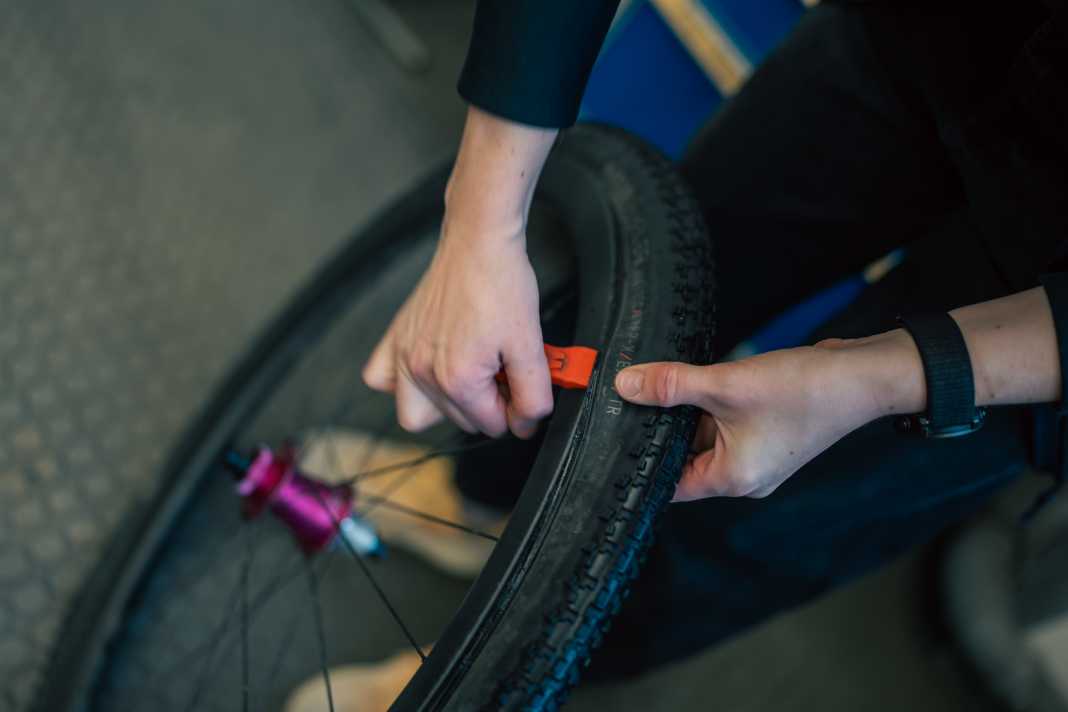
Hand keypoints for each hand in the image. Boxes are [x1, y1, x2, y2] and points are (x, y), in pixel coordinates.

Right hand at [363, 224, 552, 438]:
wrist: (478, 243)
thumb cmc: (502, 285)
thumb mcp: (530, 344)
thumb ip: (533, 395)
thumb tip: (525, 425)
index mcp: (459, 379)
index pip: (493, 425)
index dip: (516, 409)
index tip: (522, 384)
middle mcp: (423, 372)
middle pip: (461, 422)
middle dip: (487, 404)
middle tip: (503, 370)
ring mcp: (404, 356)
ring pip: (418, 414)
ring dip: (448, 404)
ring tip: (470, 376)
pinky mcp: (396, 338)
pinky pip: (382, 380)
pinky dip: (401, 384)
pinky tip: (430, 368)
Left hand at [613, 333, 924, 500]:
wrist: (861, 376)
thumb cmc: (803, 390)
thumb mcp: (726, 384)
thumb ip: (671, 385)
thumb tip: (626, 384)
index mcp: (732, 479)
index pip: (668, 486)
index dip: (639, 465)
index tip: (613, 441)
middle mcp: (743, 476)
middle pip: (683, 460)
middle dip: (660, 431)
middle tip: (630, 403)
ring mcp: (756, 455)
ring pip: (702, 438)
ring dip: (685, 415)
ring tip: (660, 387)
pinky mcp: (765, 432)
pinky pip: (723, 425)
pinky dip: (707, 407)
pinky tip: (695, 383)